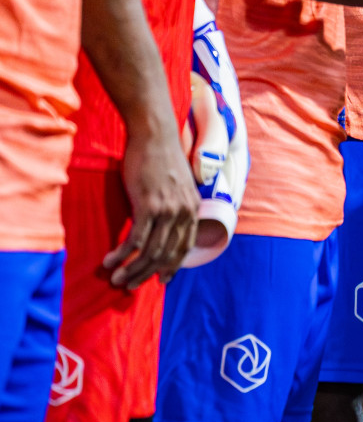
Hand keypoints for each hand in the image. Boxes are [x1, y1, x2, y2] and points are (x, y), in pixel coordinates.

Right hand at [105, 102, 199, 288]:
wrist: (155, 135)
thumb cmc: (162, 158)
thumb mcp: (178, 185)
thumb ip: (176, 206)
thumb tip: (166, 224)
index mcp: (193, 209)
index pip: (184, 248)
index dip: (172, 266)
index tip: (161, 280)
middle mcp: (184, 213)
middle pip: (166, 255)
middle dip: (146, 274)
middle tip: (129, 285)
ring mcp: (167, 210)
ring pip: (151, 252)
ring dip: (132, 269)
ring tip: (116, 279)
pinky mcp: (148, 206)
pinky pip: (135, 240)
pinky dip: (122, 254)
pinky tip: (109, 261)